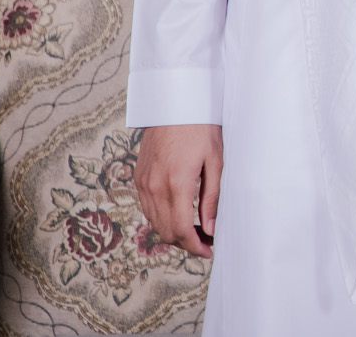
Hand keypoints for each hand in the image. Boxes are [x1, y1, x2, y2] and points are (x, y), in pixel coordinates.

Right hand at [136, 124, 222, 258]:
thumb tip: (211, 227)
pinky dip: (162, 217)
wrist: (175, 105)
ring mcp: (143, 183)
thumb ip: (212, 197)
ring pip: (155, 222)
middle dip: (186, 243)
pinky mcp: (139, 177)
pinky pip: (147, 208)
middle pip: (166, 231)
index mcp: (177, 184)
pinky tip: (180, 213)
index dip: (195, 246)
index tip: (209, 251)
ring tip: (196, 230)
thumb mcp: (215, 161)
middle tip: (207, 241)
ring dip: (173, 232)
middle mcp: (155, 187)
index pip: (182, 230)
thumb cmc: (201, 129)